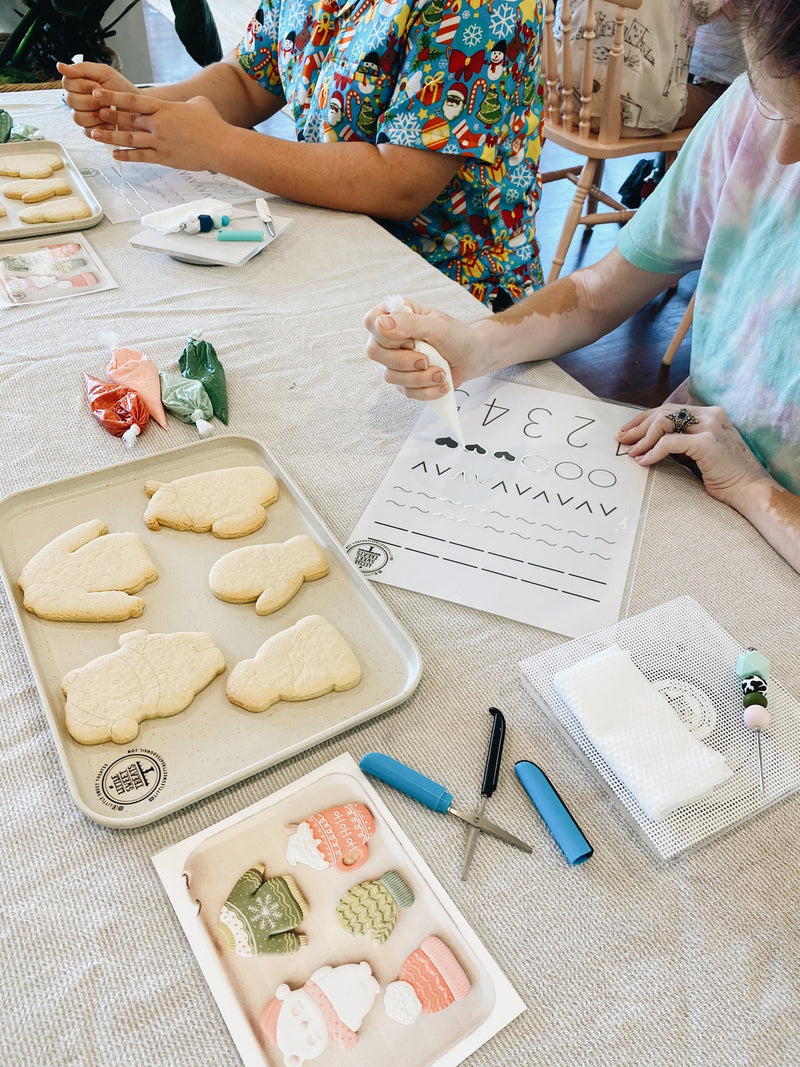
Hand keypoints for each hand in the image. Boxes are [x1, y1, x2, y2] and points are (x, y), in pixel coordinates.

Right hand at [57, 61, 137, 134]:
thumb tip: (60, 66)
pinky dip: (100, 129)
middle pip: (71, 101)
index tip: (98, 85)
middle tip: (106, 99)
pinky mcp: (92, 131)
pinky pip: (87, 132)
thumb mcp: (104, 72)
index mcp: (78, 84)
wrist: (139, 108)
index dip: (83, 85)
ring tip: (109, 112)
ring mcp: (84, 117)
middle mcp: (78, 100)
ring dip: (95, 114)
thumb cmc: (122, 89)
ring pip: (77, 117)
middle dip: (91, 100)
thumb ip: (82, 69)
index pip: (67, 84)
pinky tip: (111, 125)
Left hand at [81, 89, 226, 169]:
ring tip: (95, 135)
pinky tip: (115, 154)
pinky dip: (126, 155)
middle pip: (126, 119)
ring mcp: (160, 142)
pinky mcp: (164, 157)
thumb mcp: (199, 104)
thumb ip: (185, 103)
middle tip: (92, 113)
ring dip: (110, 137)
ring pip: (129, 138)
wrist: (222, 146)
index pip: (132, 100)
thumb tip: (184, 104)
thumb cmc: (213, 124)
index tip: (98, 94)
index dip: (112, 97)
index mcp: (164, 108)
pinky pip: (140, 156)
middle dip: (108, 116)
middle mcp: (158, 124)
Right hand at [363, 298, 488, 399]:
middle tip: (426, 359)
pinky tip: (441, 384)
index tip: (410, 339)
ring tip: (441, 372)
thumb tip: (380, 324)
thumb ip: (409, 323)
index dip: (385, 333)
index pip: (371, 322)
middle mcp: (389, 340)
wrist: (471, 357)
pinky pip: (405, 392)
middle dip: (404, 360)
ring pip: (390, 376)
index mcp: (395, 317)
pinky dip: (427, 390)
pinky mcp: (403, 382)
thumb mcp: (436, 325)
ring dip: (420, 378)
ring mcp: (393, 363)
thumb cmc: (455, 336)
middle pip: (374, 352)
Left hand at [617, 404, 767, 509]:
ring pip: (664, 422)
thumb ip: (681, 442)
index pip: (670, 409)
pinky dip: (652, 452)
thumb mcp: (700, 452)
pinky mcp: (707, 443)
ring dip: (643, 438)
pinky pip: (669, 443)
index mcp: (710, 414)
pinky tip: (644, 462)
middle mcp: (711, 415)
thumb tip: (649, 443)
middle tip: (622, 439)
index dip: (645, 418)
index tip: (628, 431)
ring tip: (632, 452)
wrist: (751, 490)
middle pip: (664, 412)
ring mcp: (710, 427)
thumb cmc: (726, 476)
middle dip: (638, 426)